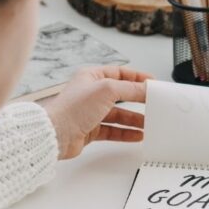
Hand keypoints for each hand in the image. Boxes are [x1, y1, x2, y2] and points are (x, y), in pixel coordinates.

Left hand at [36, 66, 151, 159]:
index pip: (120, 73)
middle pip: (121, 95)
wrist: (54, 134)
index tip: (152, 83)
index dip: (137, 78)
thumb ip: (131, 89)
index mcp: (92, 77)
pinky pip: (113, 130)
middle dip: (138, 101)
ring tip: (149, 123)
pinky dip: (126, 132)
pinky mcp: (90, 129)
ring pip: (118, 114)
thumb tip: (148, 88)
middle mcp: (91, 93)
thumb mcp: (107, 90)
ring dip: (134, 119)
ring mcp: (90, 112)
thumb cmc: (72, 108)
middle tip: (154, 104)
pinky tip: (137, 135)